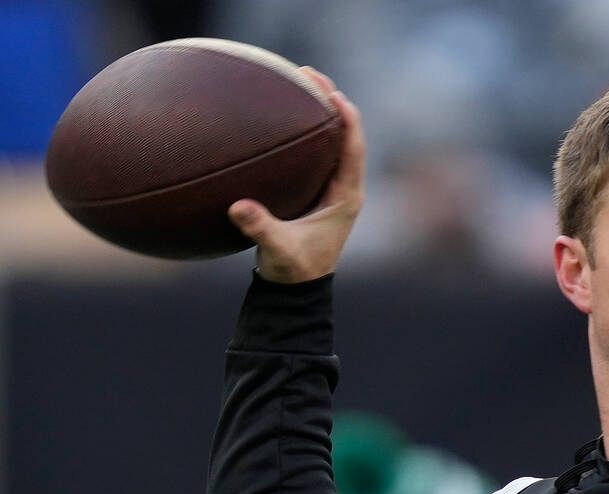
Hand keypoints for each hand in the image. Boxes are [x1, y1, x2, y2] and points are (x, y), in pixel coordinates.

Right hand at [227, 67, 365, 283]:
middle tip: (309, 73)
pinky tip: (274, 116)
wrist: (296, 289)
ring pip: (328, 141)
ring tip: (296, 81)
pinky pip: (311, 153)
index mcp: (346, 196)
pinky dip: (298, 132)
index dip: (348, 119)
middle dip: (329, 102)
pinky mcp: (314, 191)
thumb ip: (261, 229)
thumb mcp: (278, 250)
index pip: (353, 148)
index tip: (334, 94)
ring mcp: (329, 188)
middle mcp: (342, 187)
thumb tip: (238, 207)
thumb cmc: (293, 270)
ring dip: (315, 112)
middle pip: (344, 135)